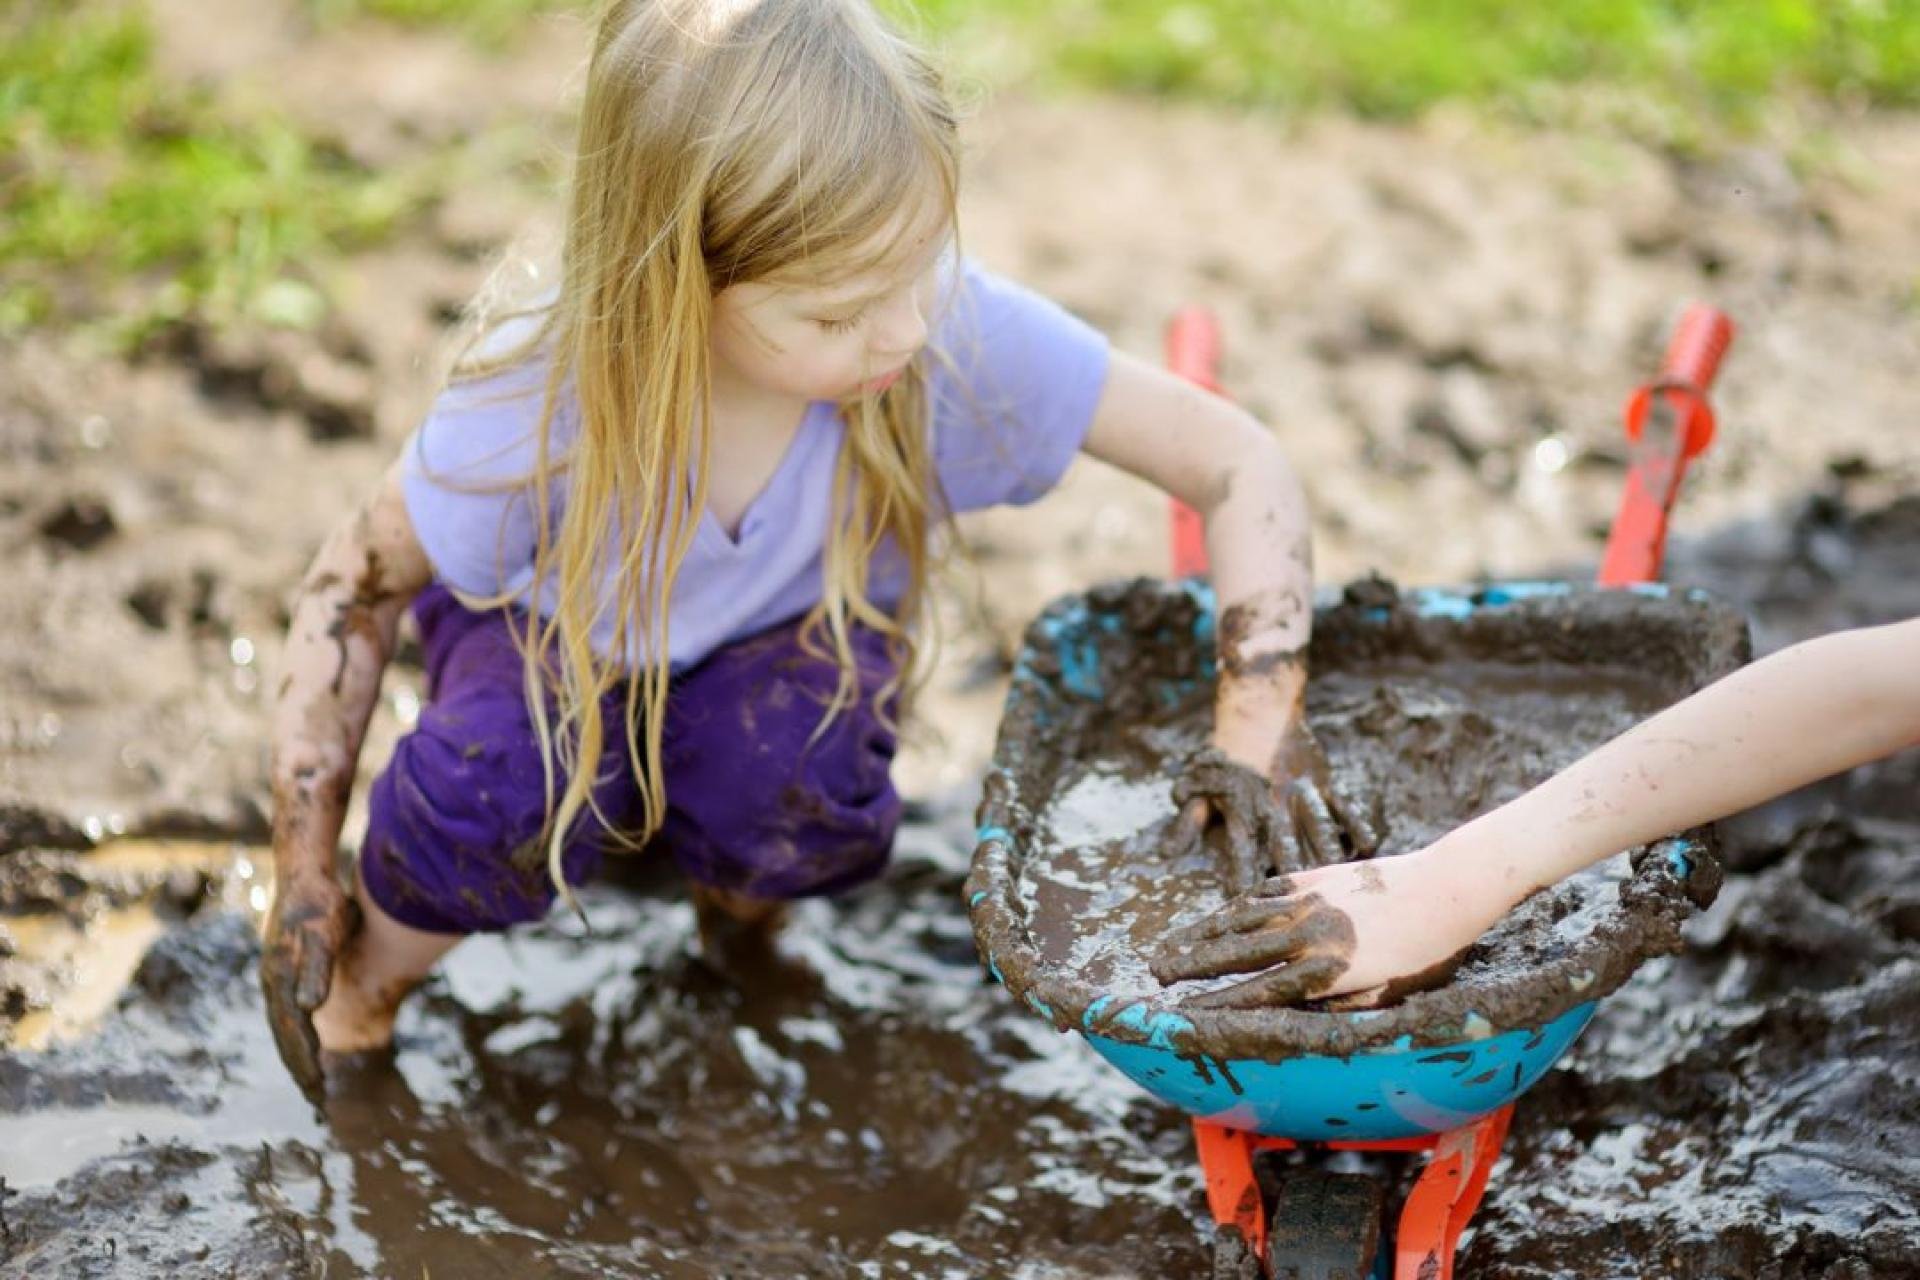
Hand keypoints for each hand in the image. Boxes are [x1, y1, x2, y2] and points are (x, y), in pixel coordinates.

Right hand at [260, 869, 355, 1099]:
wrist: (303, 871)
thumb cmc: (318, 902)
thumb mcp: (323, 932)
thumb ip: (316, 968)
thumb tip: (309, 1008)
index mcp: (281, 980)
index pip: (293, 1033)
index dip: (305, 1062)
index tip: (319, 1090)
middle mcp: (274, 983)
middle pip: (285, 1037)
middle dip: (300, 1070)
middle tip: (317, 1101)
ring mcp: (276, 978)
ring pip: (285, 1028)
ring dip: (298, 1057)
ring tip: (313, 1084)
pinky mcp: (285, 971)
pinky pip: (290, 1015)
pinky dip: (299, 1036)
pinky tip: (308, 1046)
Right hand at [1150, 849, 1481, 1008]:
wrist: (1448, 887)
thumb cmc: (1425, 953)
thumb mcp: (1386, 997)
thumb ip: (1339, 1008)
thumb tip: (1297, 1022)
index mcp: (1326, 973)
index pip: (1256, 992)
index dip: (1216, 1002)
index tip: (1183, 1011)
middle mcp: (1308, 936)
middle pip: (1235, 953)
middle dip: (1191, 964)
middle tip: (1155, 972)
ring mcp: (1307, 901)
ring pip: (1241, 919)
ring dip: (1201, 932)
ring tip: (1170, 943)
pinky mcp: (1313, 876)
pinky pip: (1262, 892)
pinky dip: (1234, 905)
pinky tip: (1216, 915)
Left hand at [1169, 725, 1379, 894]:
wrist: (1258, 709)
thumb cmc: (1224, 754)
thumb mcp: (1197, 785)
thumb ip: (1188, 821)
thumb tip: (1167, 854)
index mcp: (1242, 810)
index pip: (1241, 854)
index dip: (1242, 883)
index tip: (1245, 909)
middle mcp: (1274, 805)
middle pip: (1285, 848)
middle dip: (1292, 878)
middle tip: (1303, 908)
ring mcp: (1302, 794)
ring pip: (1320, 830)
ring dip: (1328, 857)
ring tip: (1339, 884)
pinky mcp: (1323, 783)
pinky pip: (1344, 807)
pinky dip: (1356, 826)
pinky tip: (1367, 849)